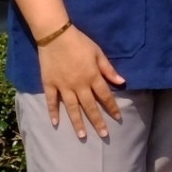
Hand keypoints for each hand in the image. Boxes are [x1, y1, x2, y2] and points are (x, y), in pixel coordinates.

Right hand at [38, 25, 126, 139]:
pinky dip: (53, 112)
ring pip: (72, 108)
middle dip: (98, 121)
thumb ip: (109, 70)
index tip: (118, 118)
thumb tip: (122, 82)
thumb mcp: (98, 53)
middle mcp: (79, 85)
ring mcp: (63, 86)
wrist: (56, 36)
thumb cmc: (80, 43)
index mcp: (92, 77)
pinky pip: (52, 101)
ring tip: (82, 136)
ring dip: (77, 122)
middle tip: (104, 136)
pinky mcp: (49, 84)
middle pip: (90, 106)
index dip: (112, 108)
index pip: (105, 96)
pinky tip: (55, 123)